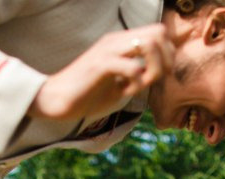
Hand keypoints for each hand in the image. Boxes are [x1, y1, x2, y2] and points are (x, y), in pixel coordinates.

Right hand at [29, 25, 170, 120]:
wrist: (56, 100)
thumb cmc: (87, 94)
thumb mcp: (119, 84)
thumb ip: (138, 76)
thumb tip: (160, 75)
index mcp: (120, 42)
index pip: (158, 32)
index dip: (168, 54)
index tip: (159, 77)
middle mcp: (116, 40)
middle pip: (158, 33)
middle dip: (166, 60)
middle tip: (154, 81)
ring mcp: (108, 50)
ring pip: (149, 44)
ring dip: (154, 69)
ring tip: (140, 86)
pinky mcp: (100, 65)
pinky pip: (132, 68)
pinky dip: (137, 83)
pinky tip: (125, 92)